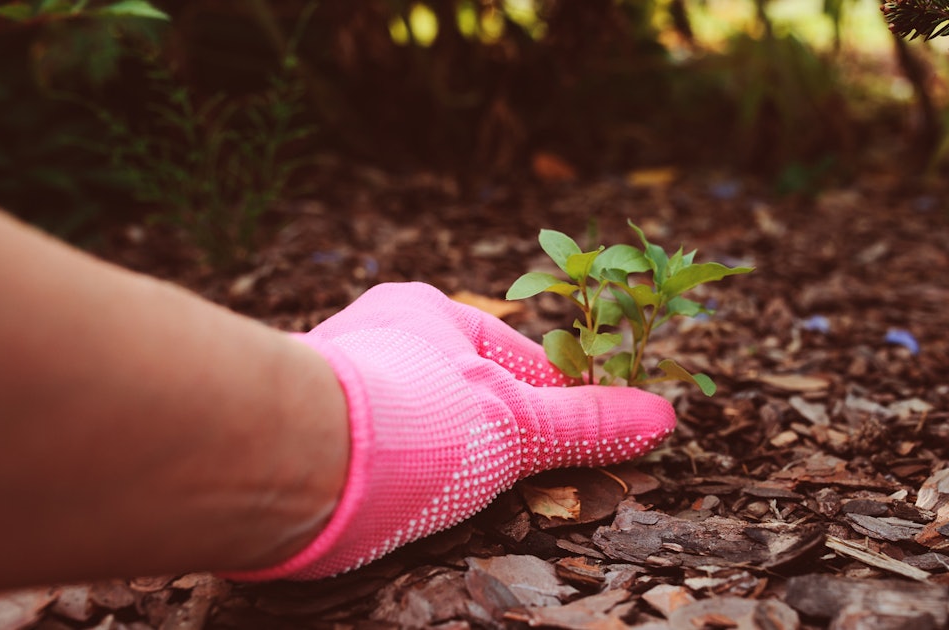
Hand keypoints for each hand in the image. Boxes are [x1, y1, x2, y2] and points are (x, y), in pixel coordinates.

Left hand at [229, 282, 674, 579]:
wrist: (285, 459)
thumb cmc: (413, 421)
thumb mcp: (518, 426)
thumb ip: (587, 425)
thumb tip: (663, 418)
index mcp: (429, 311)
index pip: (514, 357)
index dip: (553, 402)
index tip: (576, 445)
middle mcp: (375, 336)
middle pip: (457, 390)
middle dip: (489, 434)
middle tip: (512, 481)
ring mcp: (332, 383)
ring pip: (408, 421)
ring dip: (435, 458)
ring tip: (450, 500)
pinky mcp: (296, 433)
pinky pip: (362, 452)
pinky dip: (387, 479)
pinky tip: (394, 508)